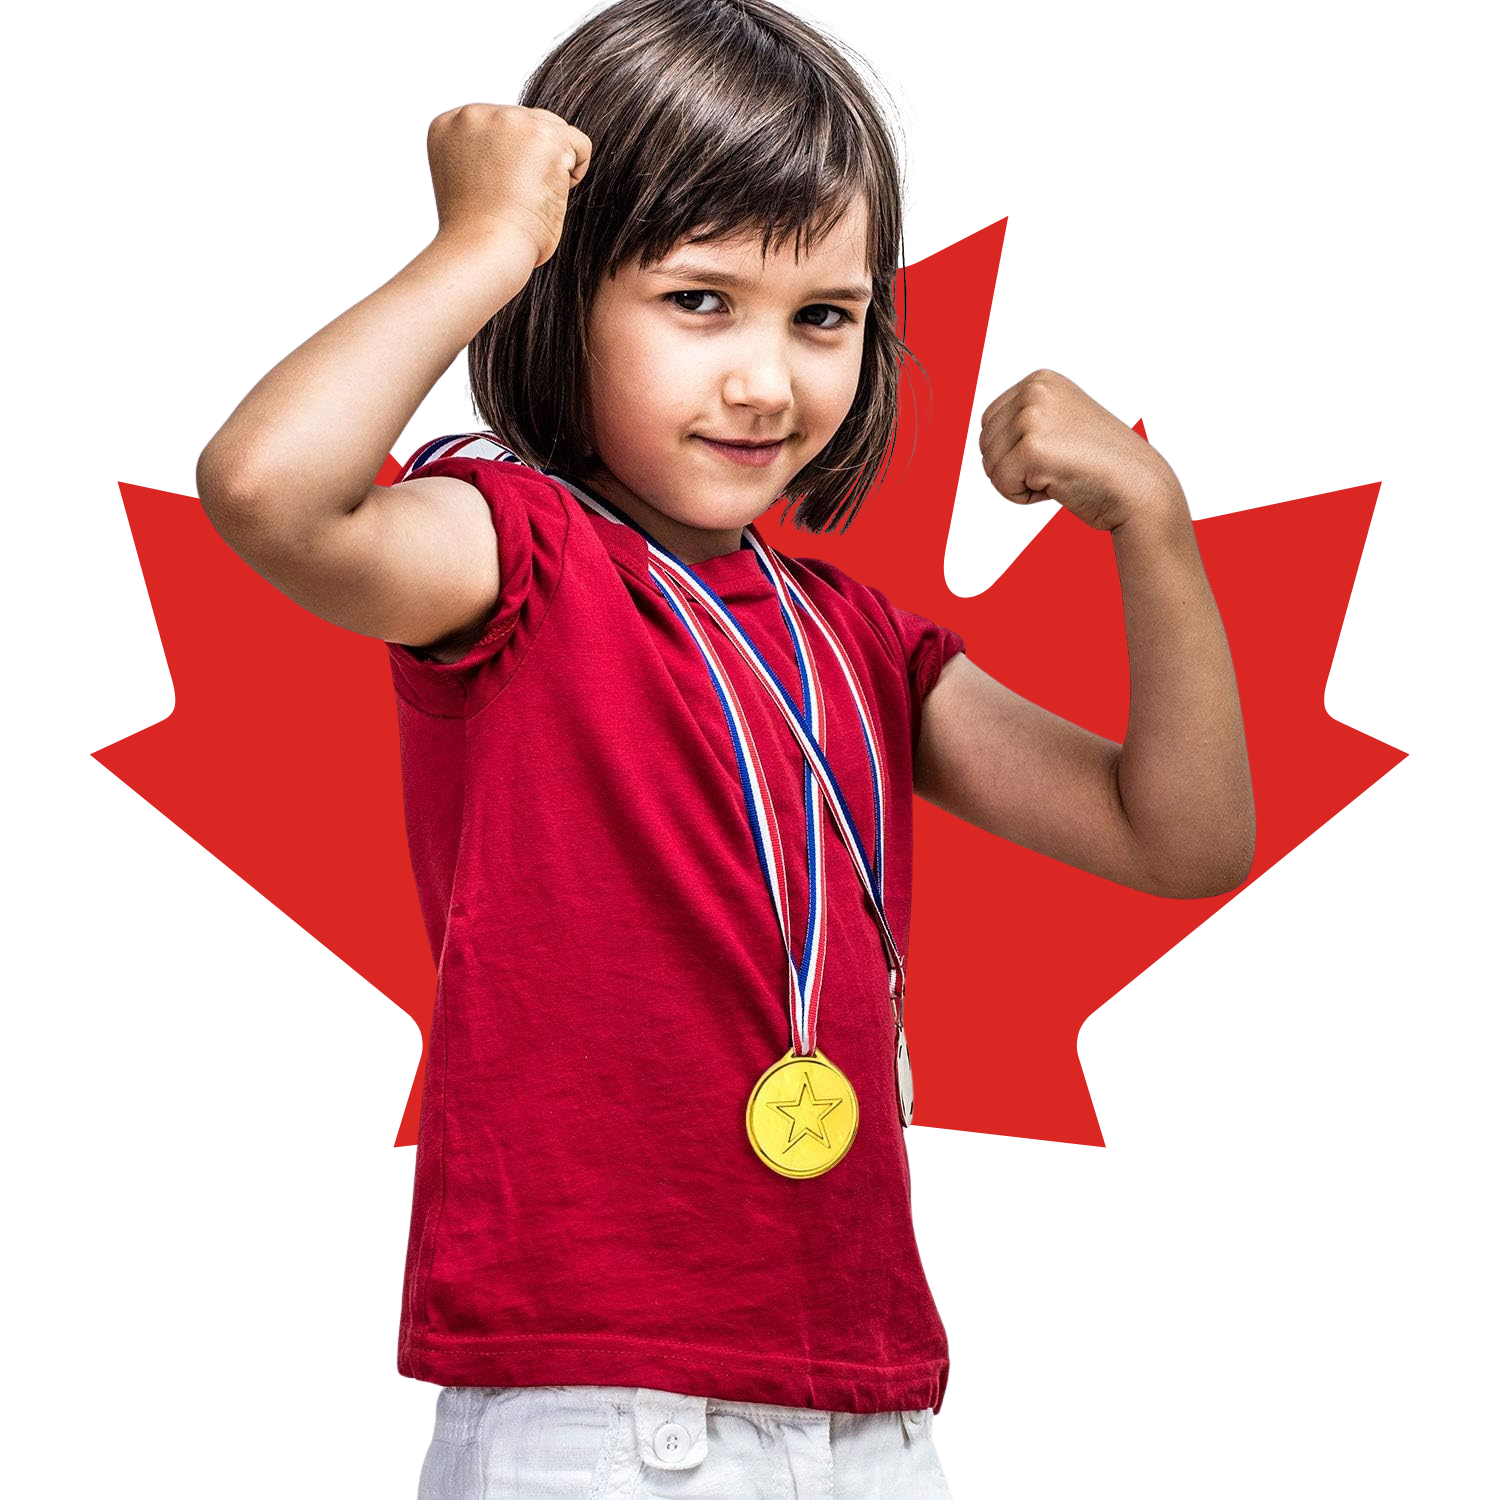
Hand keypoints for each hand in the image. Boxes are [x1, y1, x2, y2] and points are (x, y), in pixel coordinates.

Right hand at [425, 103, 592, 268]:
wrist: (483, 249)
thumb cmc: (479, 233)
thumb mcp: (469, 179)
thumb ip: (485, 152)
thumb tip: (521, 148)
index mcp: (450, 124)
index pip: (499, 126)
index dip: (508, 162)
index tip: (497, 192)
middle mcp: (474, 114)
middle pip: (527, 120)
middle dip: (533, 159)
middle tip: (518, 199)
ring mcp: (508, 120)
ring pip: (554, 129)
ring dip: (552, 164)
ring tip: (533, 198)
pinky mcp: (543, 136)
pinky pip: (579, 144)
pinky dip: (575, 172)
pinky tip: (552, 196)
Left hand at [977, 369, 1184, 531]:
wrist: (1138, 487)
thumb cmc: (1101, 464)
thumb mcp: (1059, 424)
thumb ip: (1024, 420)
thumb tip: (983, 436)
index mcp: (1040, 380)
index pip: (989, 422)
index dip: (1013, 450)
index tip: (1054, 452)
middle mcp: (1034, 390)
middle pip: (984, 443)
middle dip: (1013, 467)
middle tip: (1057, 466)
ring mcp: (1033, 416)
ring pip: (990, 465)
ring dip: (1019, 482)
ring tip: (1059, 473)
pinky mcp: (1032, 448)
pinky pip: (1001, 485)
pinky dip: (1024, 497)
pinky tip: (1057, 485)